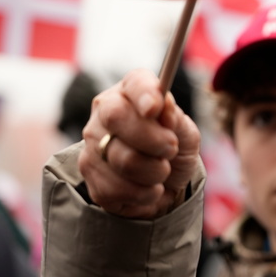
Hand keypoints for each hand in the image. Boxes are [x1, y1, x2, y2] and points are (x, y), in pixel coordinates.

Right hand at [79, 69, 200, 218]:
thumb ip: (176, 120)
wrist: (164, 188)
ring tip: (161, 171)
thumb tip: (165, 104)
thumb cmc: (174, 153)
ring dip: (155, 172)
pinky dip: (144, 193)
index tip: (155, 107)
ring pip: (123, 159)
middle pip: (117, 116)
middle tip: (170, 149)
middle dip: (153, 139)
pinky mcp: (89, 175)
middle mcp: (105, 113)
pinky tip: (147, 188)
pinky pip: (118, 188)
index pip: (135, 83)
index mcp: (132, 94)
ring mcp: (92, 143)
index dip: (144, 93)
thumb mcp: (185, 135)